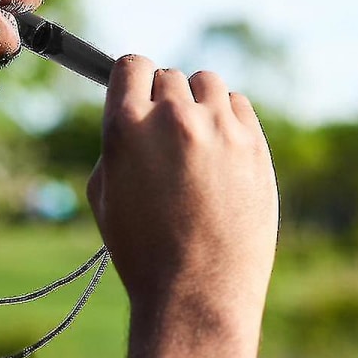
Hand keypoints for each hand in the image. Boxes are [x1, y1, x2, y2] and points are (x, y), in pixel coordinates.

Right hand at [87, 55, 278, 322]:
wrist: (196, 292)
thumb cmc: (142, 249)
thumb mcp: (103, 196)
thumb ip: (114, 144)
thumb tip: (133, 116)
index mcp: (126, 128)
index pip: (130, 65)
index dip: (131, 77)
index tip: (136, 91)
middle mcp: (172, 118)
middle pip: (168, 76)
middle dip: (162, 100)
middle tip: (166, 135)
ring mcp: (219, 129)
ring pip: (206, 84)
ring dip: (196, 104)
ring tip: (196, 142)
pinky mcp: (254, 144)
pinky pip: (237, 105)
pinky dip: (226, 118)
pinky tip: (221, 150)